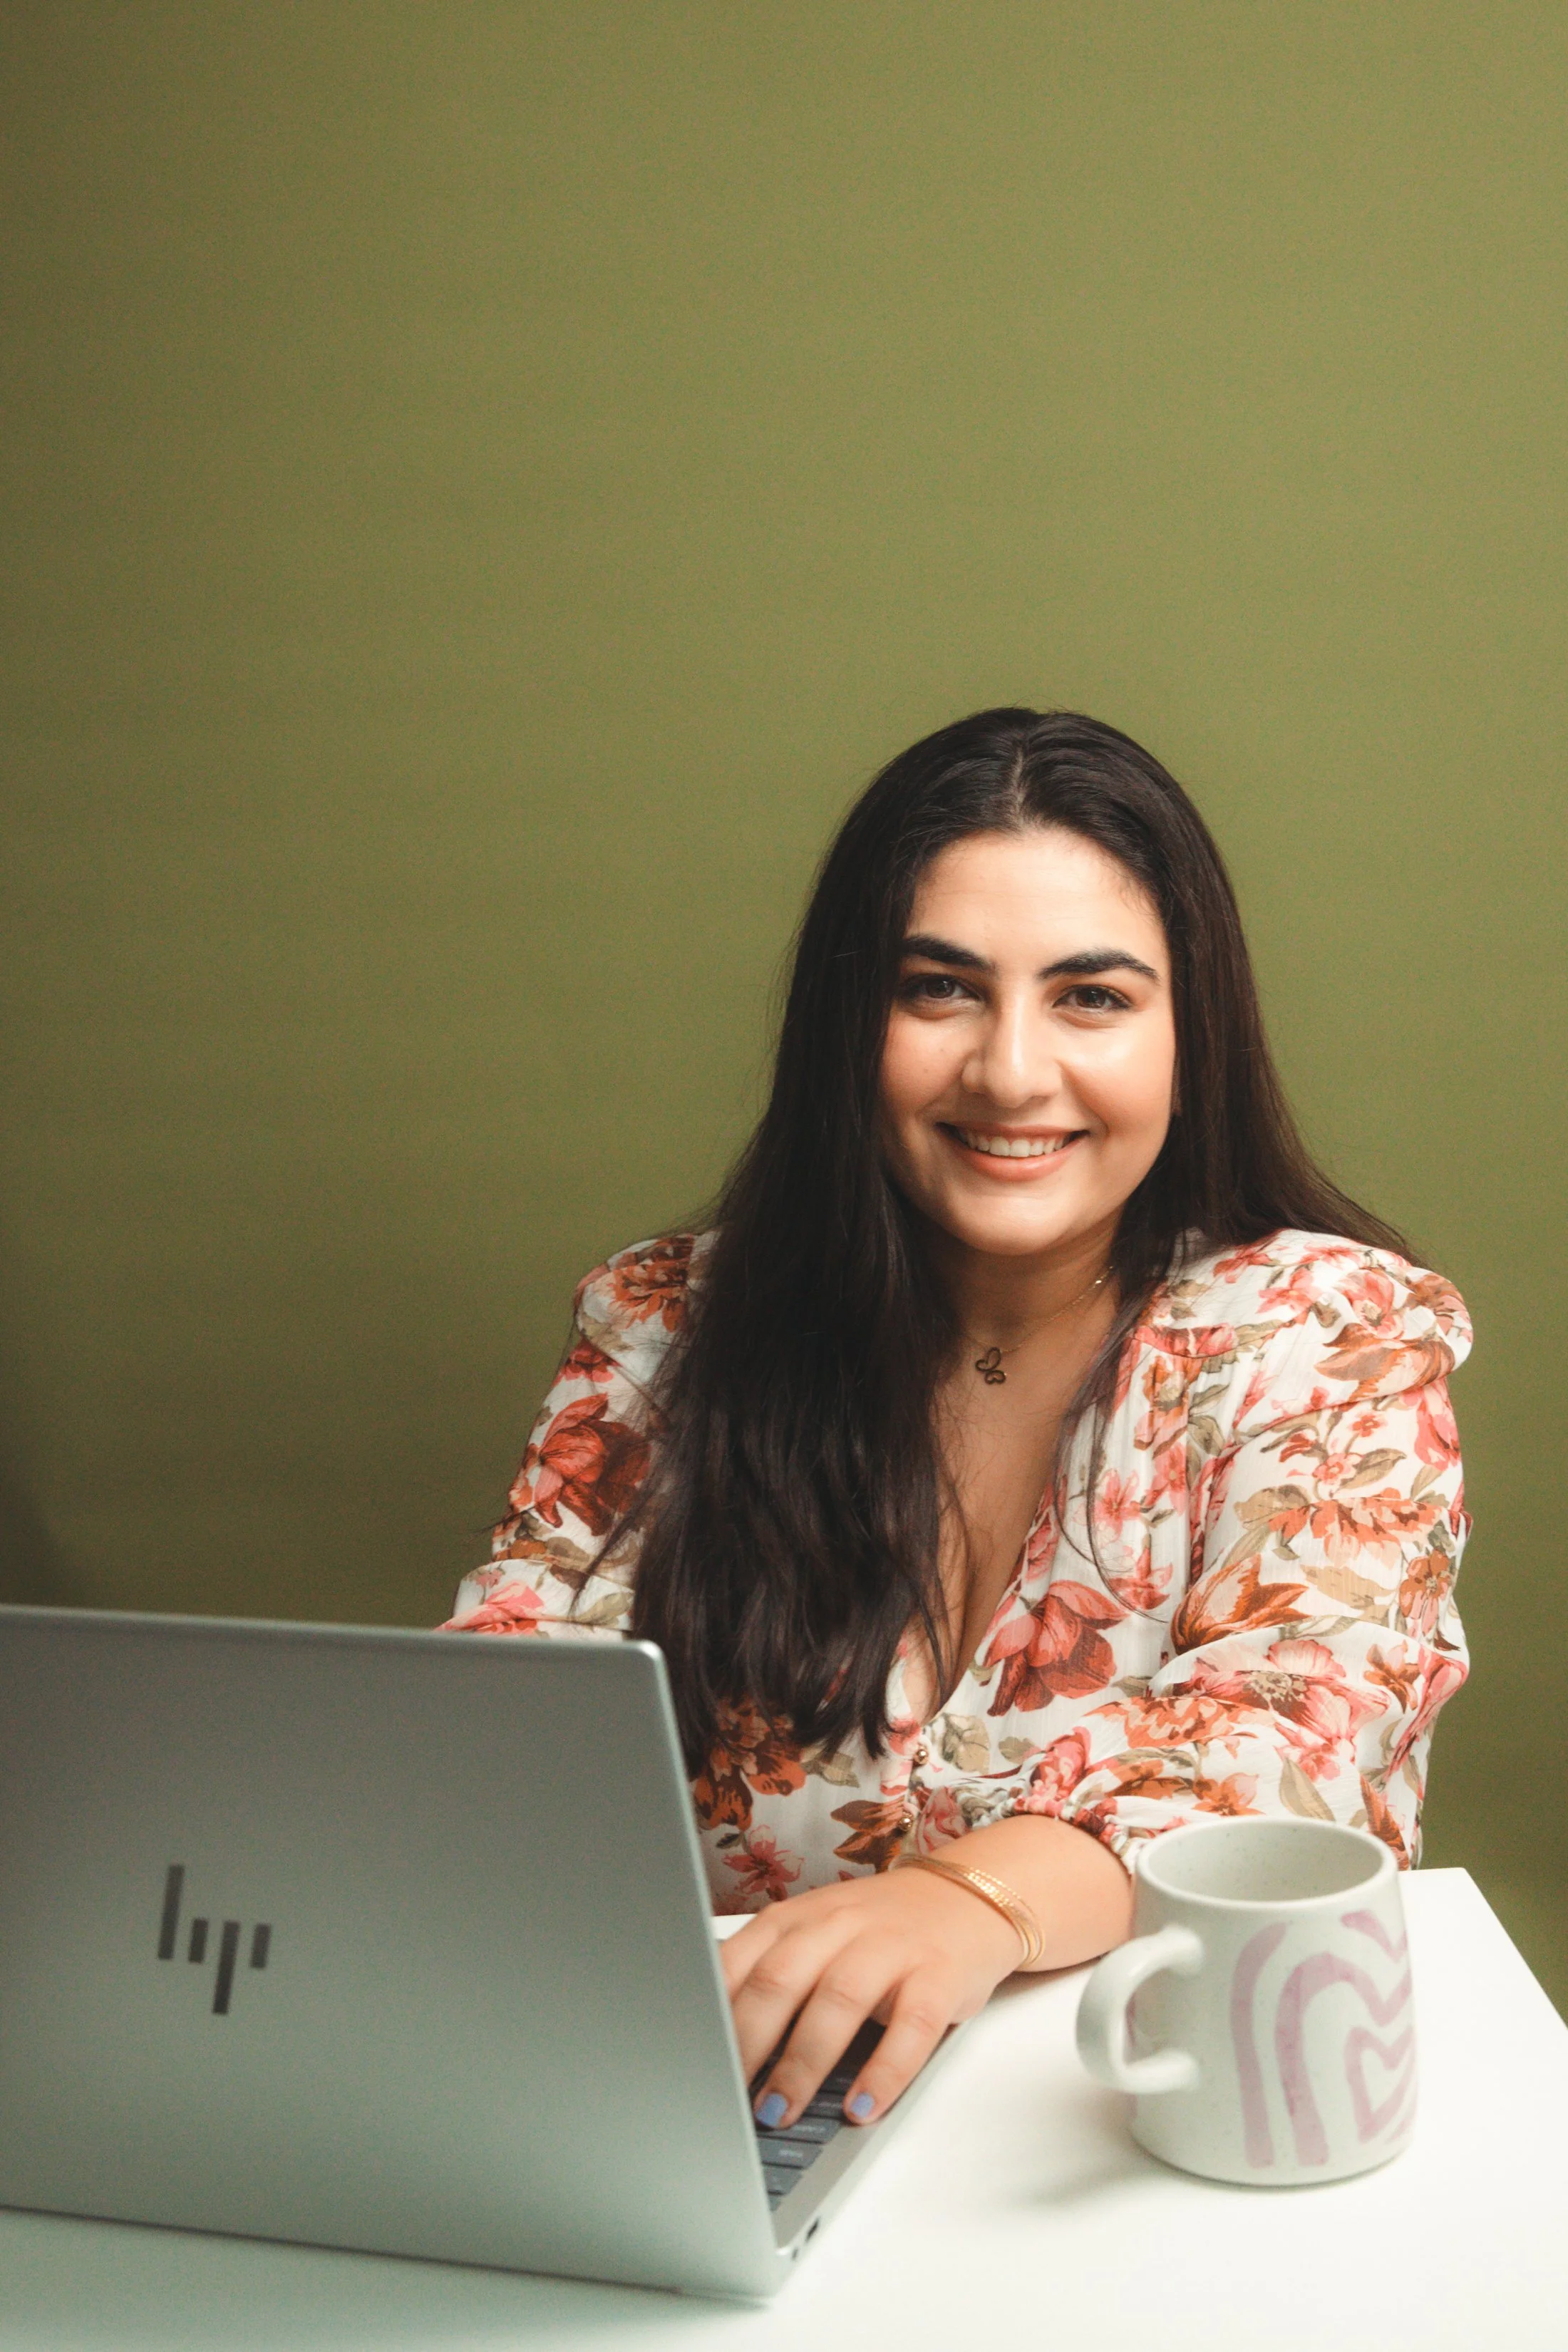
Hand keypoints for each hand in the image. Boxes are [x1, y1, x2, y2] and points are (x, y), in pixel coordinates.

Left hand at [719, 1865, 1021, 2129]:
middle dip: (749, 2043)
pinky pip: (911, 2026)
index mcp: (797, 1919)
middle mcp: (839, 1925)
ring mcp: (890, 1947)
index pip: (741, 1962)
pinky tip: (862, 2107)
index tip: (693, 2063)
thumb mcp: (815, 1936)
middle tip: (729, 2098)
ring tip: (781, 2111)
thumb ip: (769, 1974)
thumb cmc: (877, 1929)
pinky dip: (884, 2071)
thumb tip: (711, 2043)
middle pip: (782, 1979)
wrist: (967, 1896)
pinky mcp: (938, 1975)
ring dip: (804, 2061)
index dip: (712, 2015)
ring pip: (839, 1999)